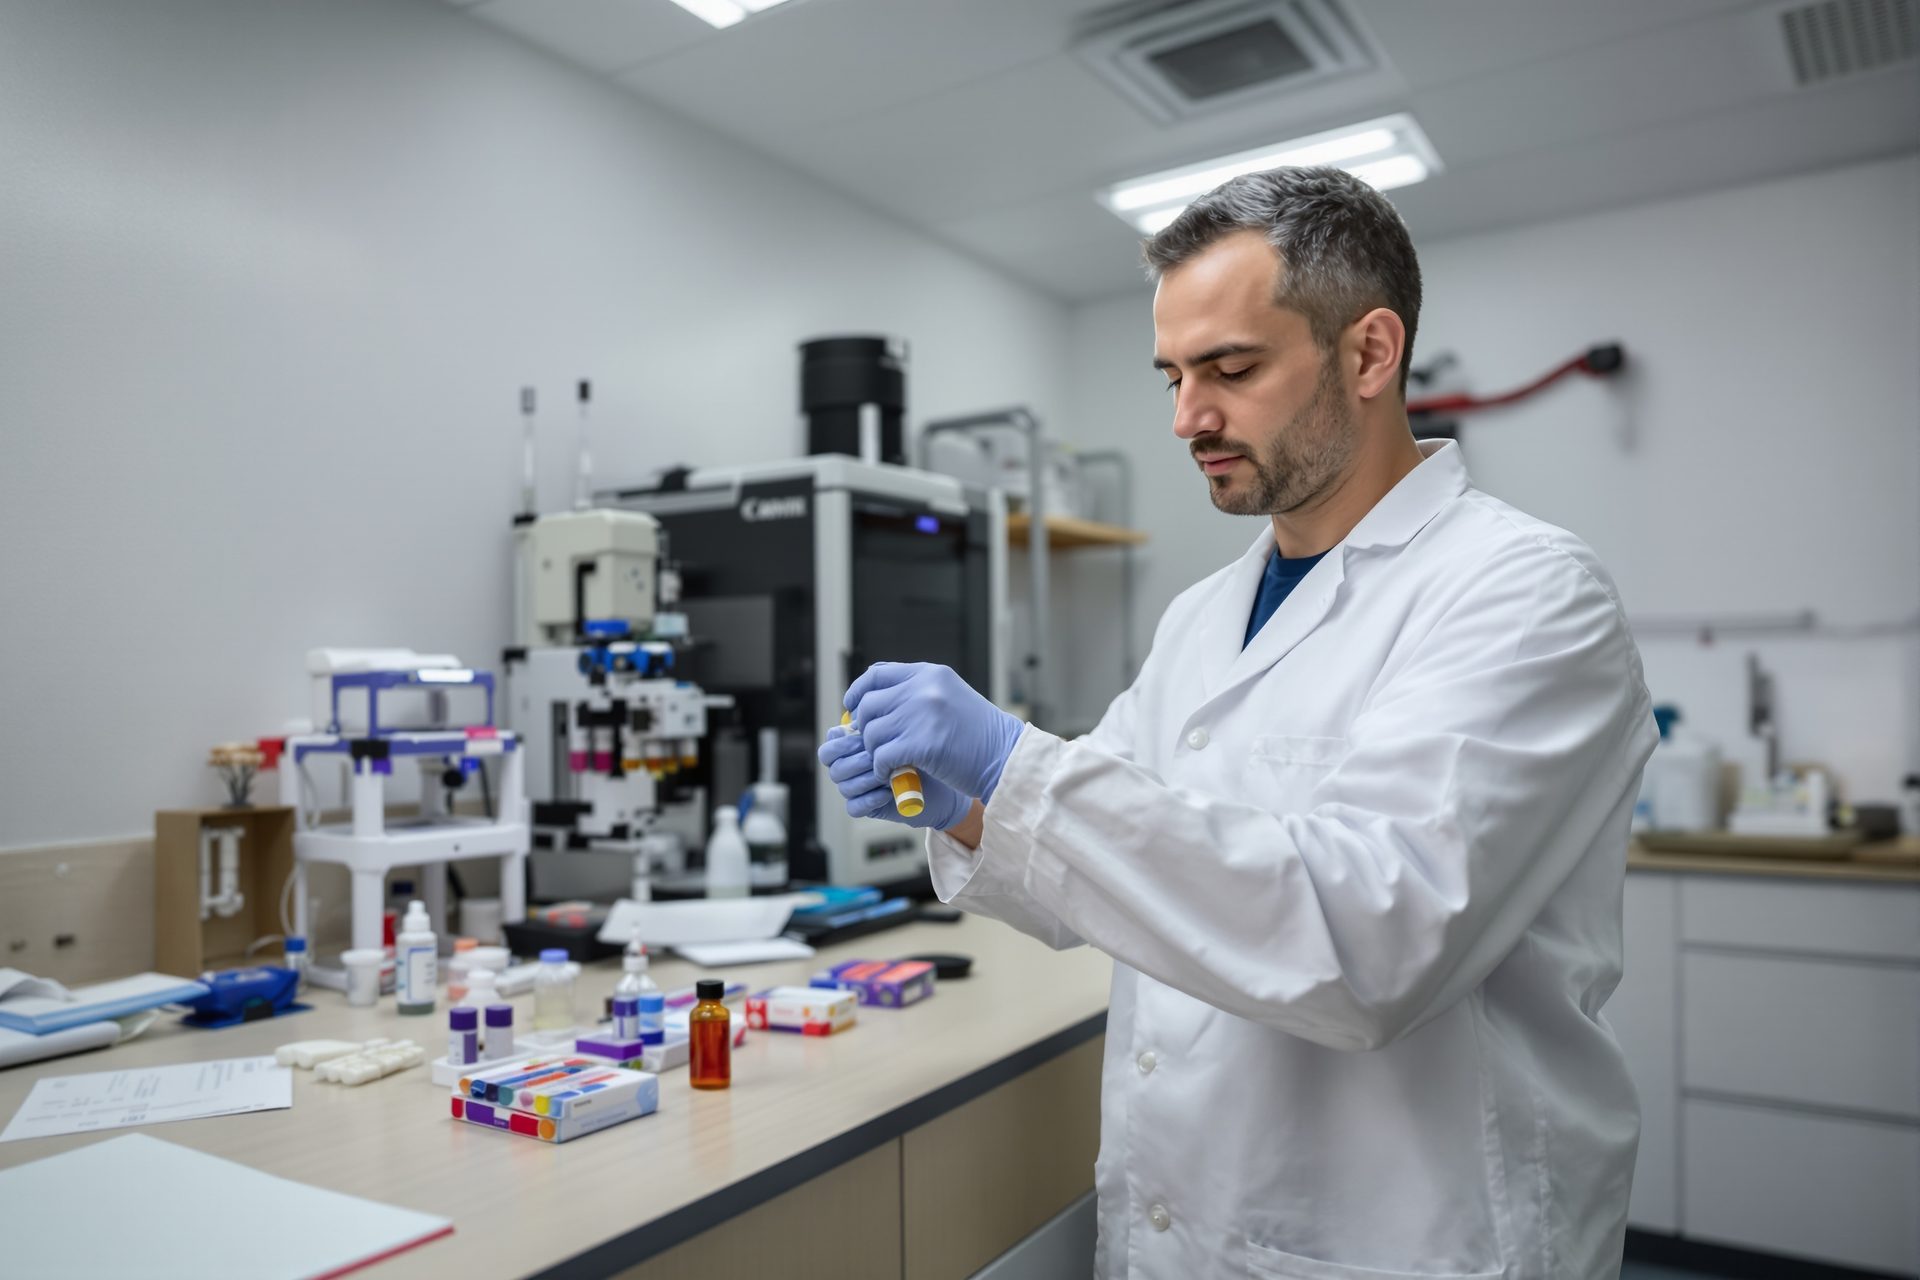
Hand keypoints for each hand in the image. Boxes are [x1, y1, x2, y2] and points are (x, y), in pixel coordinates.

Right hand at [816, 727, 970, 829]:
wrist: (942, 774)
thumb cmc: (922, 745)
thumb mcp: (904, 726)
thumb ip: (882, 718)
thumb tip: (861, 713)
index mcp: (851, 744)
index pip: (831, 743)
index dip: (842, 742)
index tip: (864, 737)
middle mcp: (849, 765)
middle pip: (834, 765)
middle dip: (854, 760)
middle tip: (874, 757)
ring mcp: (856, 787)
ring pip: (844, 786)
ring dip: (865, 779)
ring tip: (888, 773)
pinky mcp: (866, 807)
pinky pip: (854, 807)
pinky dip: (869, 799)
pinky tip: (887, 792)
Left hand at [844, 662, 1024, 803]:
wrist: (1006, 757)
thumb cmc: (978, 734)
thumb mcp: (949, 697)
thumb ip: (916, 692)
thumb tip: (872, 699)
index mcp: (929, 674)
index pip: (876, 674)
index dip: (858, 692)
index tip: (852, 709)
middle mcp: (924, 688)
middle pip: (869, 705)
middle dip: (865, 729)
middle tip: (875, 745)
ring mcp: (923, 715)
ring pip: (872, 733)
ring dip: (875, 752)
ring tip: (888, 763)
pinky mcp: (923, 744)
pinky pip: (882, 756)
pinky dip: (882, 768)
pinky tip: (893, 773)